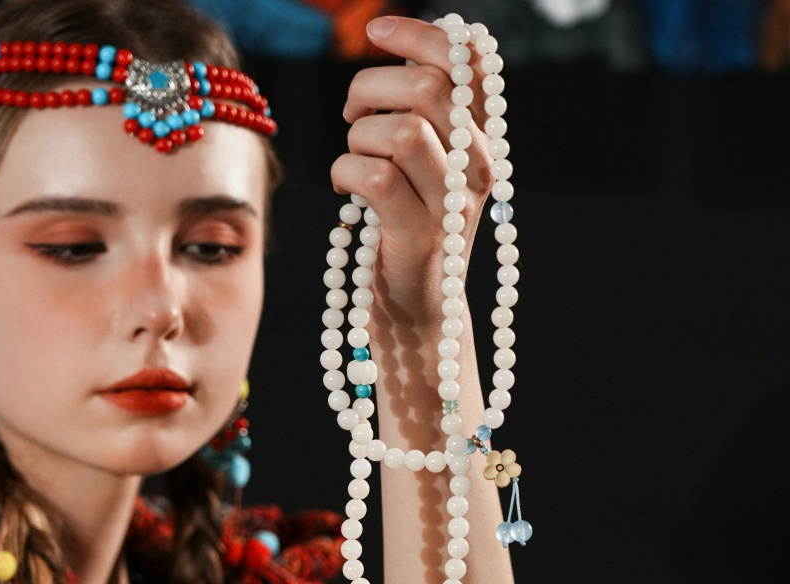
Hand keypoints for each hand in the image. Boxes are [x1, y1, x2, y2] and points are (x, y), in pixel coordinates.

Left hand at [331, 16, 494, 326]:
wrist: (421, 310)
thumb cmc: (411, 228)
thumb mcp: (425, 167)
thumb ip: (423, 119)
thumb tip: (390, 57)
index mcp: (481, 142)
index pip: (469, 64)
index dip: (420, 34)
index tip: (377, 31)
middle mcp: (476, 167)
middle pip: (429, 88)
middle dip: (372, 85)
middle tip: (354, 111)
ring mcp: (450, 204)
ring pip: (399, 130)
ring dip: (358, 134)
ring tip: (352, 156)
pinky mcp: (418, 235)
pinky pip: (372, 176)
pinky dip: (344, 171)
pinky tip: (343, 185)